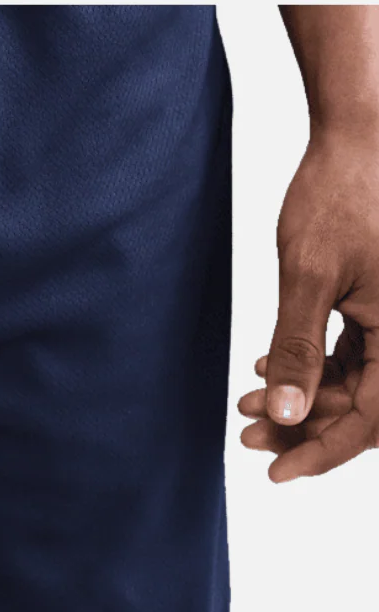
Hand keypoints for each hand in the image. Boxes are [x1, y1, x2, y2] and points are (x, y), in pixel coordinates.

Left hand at [238, 128, 378, 479]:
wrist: (356, 137)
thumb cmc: (340, 194)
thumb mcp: (308, 277)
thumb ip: (296, 350)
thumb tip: (283, 416)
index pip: (372, 418)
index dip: (323, 452)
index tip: (276, 474)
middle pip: (364, 408)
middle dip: (303, 427)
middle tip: (247, 435)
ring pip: (355, 386)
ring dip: (301, 400)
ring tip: (246, 404)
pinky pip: (354, 358)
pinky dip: (312, 370)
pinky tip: (264, 370)